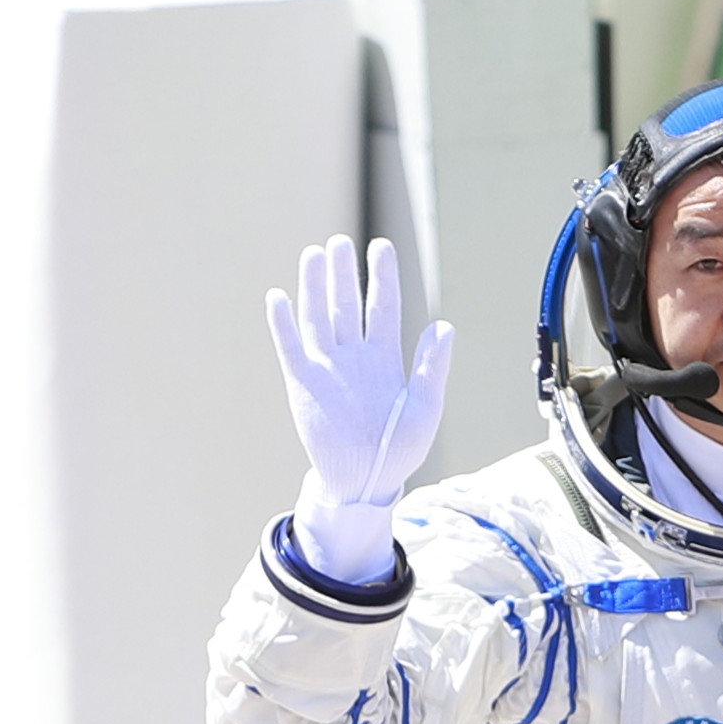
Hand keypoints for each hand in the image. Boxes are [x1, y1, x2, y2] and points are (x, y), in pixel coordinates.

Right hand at [265, 233, 451, 584]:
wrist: (365, 481)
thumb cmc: (399, 449)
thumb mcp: (426, 409)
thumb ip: (431, 368)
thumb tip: (443, 327)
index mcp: (384, 358)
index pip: (383, 306)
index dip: (382, 277)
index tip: (381, 247)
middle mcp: (353, 357)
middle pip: (346, 304)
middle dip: (342, 273)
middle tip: (339, 242)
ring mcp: (326, 368)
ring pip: (317, 318)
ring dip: (313, 287)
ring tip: (313, 254)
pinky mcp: (303, 385)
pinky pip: (291, 349)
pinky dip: (283, 324)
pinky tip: (278, 297)